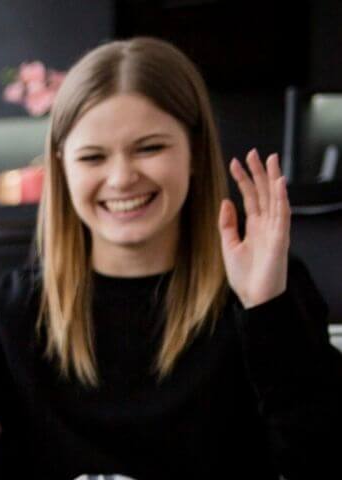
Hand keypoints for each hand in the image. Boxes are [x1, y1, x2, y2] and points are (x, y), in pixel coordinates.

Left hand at [220, 150, 289, 308]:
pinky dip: (281, 198)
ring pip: (275, 198)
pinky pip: (283, 215)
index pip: (250, 197)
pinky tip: (279, 184)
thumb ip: (227, 224)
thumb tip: (225, 201)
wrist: (254, 298)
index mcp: (255, 226)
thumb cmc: (245, 276)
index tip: (235, 163)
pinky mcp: (281, 238)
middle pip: (263, 192)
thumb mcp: (229, 246)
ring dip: (273, 178)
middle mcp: (267, 224)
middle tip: (253, 153)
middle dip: (259, 172)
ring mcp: (275, 230)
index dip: (243, 180)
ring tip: (270, 160)